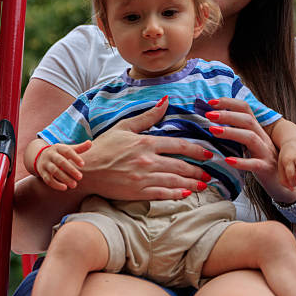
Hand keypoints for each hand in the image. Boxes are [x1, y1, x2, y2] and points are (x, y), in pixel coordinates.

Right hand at [36, 140, 88, 190]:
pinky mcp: (42, 173)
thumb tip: (90, 143)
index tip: (83, 165)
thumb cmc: (59, 153)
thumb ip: (79, 148)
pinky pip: (48, 180)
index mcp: (58, 148)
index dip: (75, 157)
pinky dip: (56, 184)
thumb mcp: (67, 149)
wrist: (39, 156)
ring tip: (74, 185)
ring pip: (54, 171)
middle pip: (61, 162)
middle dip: (70, 170)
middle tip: (80, 177)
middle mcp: (51, 155)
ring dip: (64, 178)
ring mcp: (45, 164)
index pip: (67, 151)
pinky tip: (65, 188)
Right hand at [79, 96, 212, 200]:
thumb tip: (166, 100)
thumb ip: (147, 116)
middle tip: (210, 173)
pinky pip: (162, 194)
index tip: (208, 154)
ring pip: (174, 181)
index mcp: (145, 143)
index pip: (178, 145)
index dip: (196, 150)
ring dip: (192, 183)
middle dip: (198, 170)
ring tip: (204, 184)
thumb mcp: (125, 127)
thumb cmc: (104, 146)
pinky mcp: (137, 192)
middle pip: (180, 165)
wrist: (86, 169)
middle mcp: (147, 161)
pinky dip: (176, 195)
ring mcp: (143, 178)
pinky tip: (186, 194)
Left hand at [205, 97, 295, 201]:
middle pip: (247, 120)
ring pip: (251, 138)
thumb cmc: (261, 161)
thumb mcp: (250, 144)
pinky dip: (241, 162)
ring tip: (213, 131)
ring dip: (231, 132)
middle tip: (208, 114)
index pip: (245, 109)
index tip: (210, 102)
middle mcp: (263, 138)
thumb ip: (237, 133)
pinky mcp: (266, 169)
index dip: (229, 103)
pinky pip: (255, 164)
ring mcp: (266, 153)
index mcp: (258, 130)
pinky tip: (228, 160)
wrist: (284, 183)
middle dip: (227, 115)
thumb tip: (213, 123)